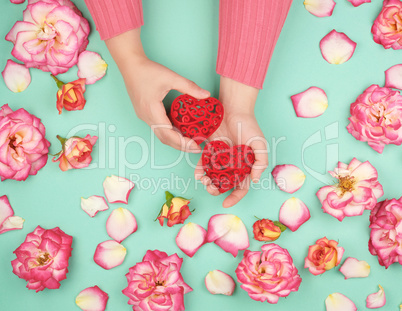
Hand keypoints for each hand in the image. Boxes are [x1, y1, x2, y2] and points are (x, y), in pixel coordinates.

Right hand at [106, 29, 209, 152]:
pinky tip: (180, 131)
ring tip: (190, 142)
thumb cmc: (148, 70)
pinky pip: (158, 127)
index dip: (183, 143)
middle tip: (197, 148)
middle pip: (165, 138)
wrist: (130, 64)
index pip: (168, 134)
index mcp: (152, 111)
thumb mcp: (171, 77)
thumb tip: (206, 95)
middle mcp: (146, 117)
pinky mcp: (145, 113)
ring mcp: (144, 116)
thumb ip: (189, 87)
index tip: (196, 146)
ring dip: (175, 140)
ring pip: (161, 134)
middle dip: (181, 145)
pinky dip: (170, 132)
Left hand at [194, 77, 268, 206]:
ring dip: (207, 182)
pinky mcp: (210, 150)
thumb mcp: (260, 145)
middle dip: (217, 190)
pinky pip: (204, 163)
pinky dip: (200, 170)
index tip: (225, 204)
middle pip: (224, 184)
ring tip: (204, 181)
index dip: (234, 197)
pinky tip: (198, 173)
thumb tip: (254, 180)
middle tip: (211, 189)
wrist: (234, 109)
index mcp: (245, 166)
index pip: (241, 187)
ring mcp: (221, 158)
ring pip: (213, 176)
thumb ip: (260, 163)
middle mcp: (232, 165)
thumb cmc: (249, 126)